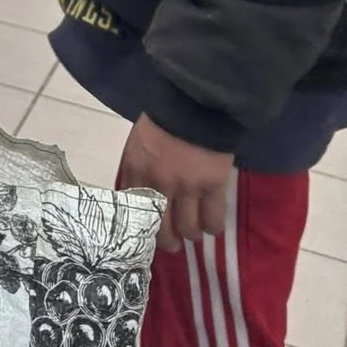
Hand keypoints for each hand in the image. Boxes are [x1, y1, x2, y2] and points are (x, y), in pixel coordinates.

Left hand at [119, 113, 233, 250]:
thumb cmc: (164, 119)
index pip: (133, 211)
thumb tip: (139, 195)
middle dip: (167, 241)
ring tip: (195, 231)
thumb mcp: (139, 143)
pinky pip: (213, 220)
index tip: (147, 236)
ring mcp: (186, 187)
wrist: (195, 102)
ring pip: (188, 229)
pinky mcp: (213, 186)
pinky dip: (213, 227)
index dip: (141, 228)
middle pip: (160, 228)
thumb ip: (138, 169)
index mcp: (136, 170)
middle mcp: (158, 183)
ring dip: (192, 234)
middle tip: (173, 244)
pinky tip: (213, 226)